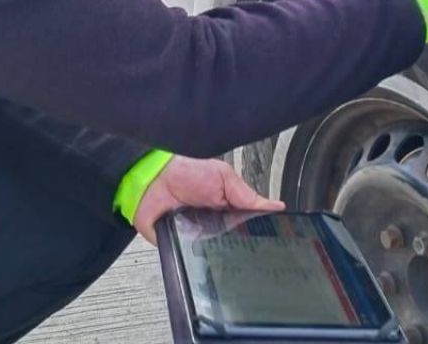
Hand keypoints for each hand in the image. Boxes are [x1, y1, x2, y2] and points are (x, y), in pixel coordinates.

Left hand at [132, 156, 284, 244]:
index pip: (248, 226)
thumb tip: (276, 206)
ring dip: (217, 248)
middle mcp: (213, 224)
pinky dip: (194, 254)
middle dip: (238, 242)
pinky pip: (190, 257)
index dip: (258, 232)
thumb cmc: (185, 170)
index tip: (271, 233)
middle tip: (237, 231)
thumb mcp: (224, 177)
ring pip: (214, 253)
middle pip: (234, 243)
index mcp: (227, 208)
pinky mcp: (178, 245)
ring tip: (216, 234)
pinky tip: (199, 244)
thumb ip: (247, 195)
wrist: (152, 176)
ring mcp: (196, 236)